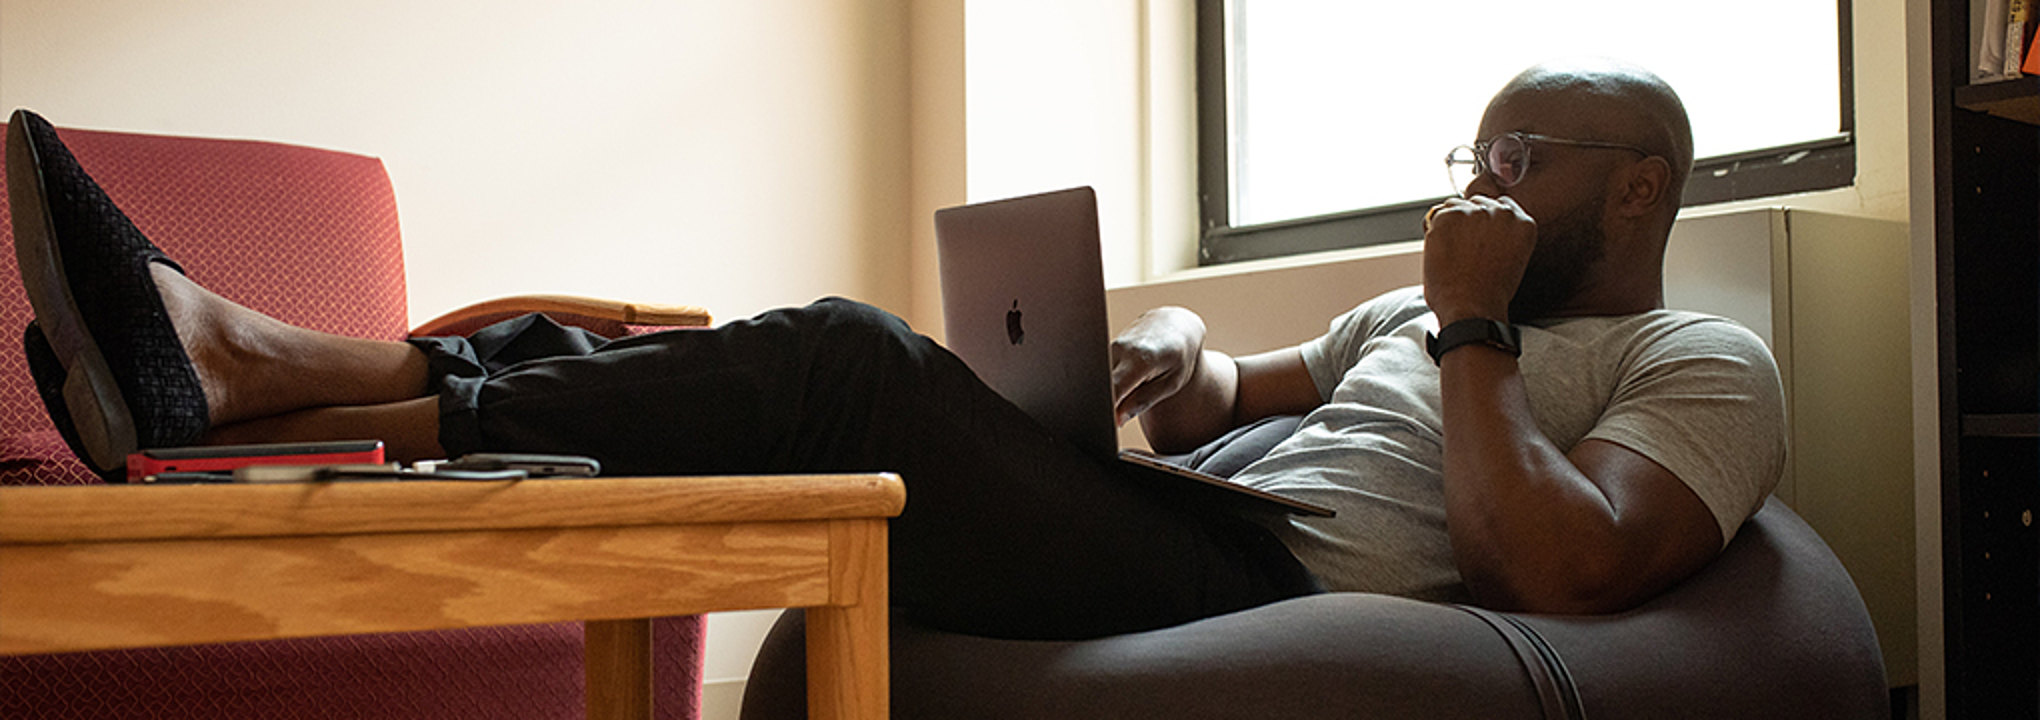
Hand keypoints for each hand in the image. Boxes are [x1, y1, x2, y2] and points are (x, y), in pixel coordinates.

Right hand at [1109, 306, 1205, 425]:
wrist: (1176, 324)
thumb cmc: (1179, 355)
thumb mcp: (1171, 382)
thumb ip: (1144, 400)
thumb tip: (1118, 418)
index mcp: (1141, 359)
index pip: (1113, 390)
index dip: (1108, 410)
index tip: (1109, 425)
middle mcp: (1121, 349)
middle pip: (1101, 386)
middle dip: (1105, 405)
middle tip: (1118, 418)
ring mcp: (1111, 346)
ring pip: (1099, 380)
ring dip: (1108, 394)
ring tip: (1135, 390)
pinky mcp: (1107, 348)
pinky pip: (1101, 372)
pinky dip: (1109, 384)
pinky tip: (1128, 383)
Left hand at [1422, 195, 1537, 323]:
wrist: (1473, 307)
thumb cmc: (1489, 294)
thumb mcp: (1511, 259)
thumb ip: (1501, 235)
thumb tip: (1478, 226)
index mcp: (1523, 223)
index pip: (1501, 205)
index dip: (1486, 222)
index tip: (1480, 239)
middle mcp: (1502, 212)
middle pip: (1478, 202)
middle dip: (1468, 221)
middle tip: (1463, 250)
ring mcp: (1475, 212)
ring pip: (1455, 206)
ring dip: (1451, 224)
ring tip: (1453, 254)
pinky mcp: (1449, 216)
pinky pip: (1435, 215)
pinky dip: (1433, 231)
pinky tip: (1442, 253)